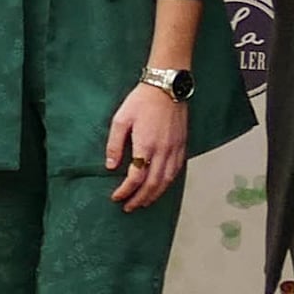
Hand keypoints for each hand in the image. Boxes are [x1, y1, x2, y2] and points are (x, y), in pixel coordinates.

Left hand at [105, 78, 191, 210]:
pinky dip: (168, 184)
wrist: (167, 87)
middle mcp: (164, 150)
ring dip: (154, 195)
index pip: (136, 177)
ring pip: (167, 181)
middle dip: (139, 199)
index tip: (116, 197)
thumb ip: (114, 144)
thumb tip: (110, 166)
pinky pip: (176, 171)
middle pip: (152, 184)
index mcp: (146, 145)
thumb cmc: (142, 100)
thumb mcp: (121, 119)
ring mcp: (175, 149)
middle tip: (128, 207)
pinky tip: (160, 187)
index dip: (125, 191)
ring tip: (143, 203)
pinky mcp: (182, 145)